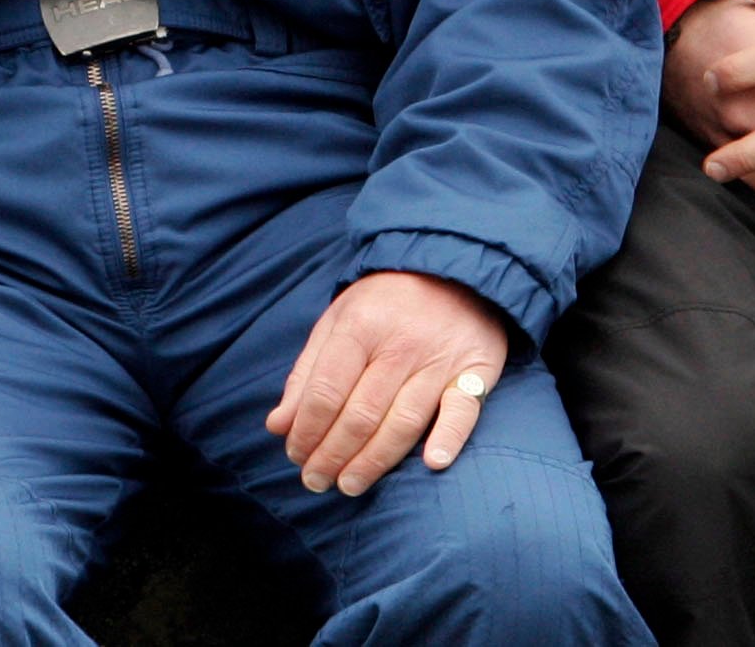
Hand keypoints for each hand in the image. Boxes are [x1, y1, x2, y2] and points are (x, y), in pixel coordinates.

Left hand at [266, 271, 504, 497]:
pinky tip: (432, 462)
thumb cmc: (384, 304)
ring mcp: (440, 359)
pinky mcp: (476, 370)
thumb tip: (278, 425)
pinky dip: (449, 437)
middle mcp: (400, 344)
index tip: (294, 455)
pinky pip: (464, 409)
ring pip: (403, 422)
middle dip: (332, 455)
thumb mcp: (337, 322)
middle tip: (315, 481)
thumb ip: (307, 374)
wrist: (452, 269)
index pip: (326, 391)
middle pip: (361, 414)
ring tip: (349, 485)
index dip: (306, 430)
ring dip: (373, 461)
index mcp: (360, 327)